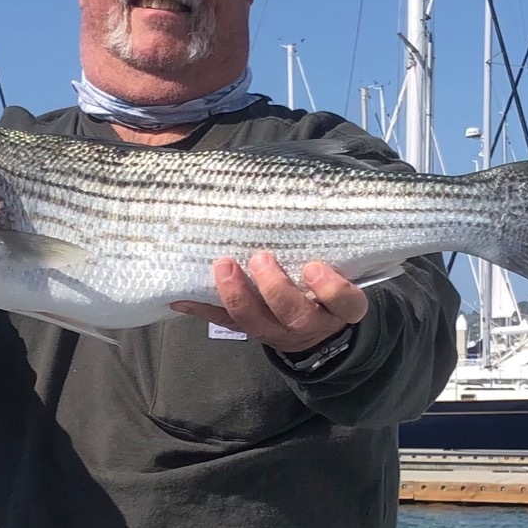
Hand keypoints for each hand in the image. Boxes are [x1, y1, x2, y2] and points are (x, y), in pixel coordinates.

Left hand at [169, 252, 367, 353]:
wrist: (316, 331)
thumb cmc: (324, 285)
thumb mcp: (340, 270)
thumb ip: (327, 246)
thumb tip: (302, 196)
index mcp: (339, 307)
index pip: (345, 302)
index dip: (331, 289)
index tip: (314, 266)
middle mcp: (310, 323)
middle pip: (296, 314)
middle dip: (275, 288)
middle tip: (260, 259)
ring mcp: (279, 331)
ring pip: (257, 323)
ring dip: (238, 295)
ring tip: (224, 266)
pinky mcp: (252, 332)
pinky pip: (225, 323)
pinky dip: (203, 308)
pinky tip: (182, 297)